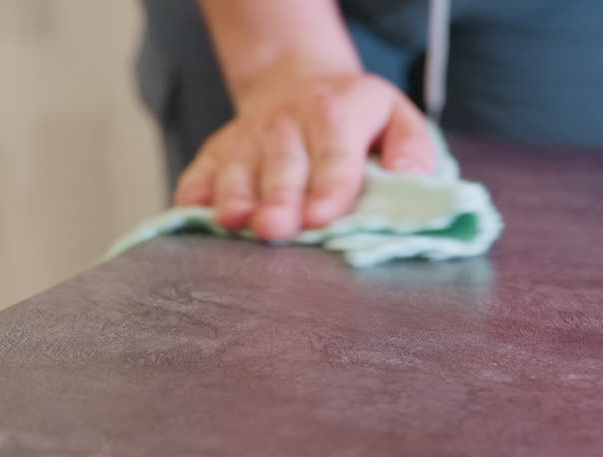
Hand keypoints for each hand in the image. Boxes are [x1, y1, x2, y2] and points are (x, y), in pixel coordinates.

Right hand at [174, 62, 436, 241]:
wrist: (296, 81)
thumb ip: (412, 148)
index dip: (329, 186)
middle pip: (283, 164)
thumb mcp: (396, 117)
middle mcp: (288, 122)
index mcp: (336, 113)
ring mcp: (249, 136)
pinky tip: (191, 210)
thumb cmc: (355, 118)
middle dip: (278, 198)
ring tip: (233, 223)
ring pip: (237, 168)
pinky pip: (201, 169)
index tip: (323, 218)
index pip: (335, 152)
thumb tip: (411, 177)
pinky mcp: (218, 149)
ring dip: (233, 197)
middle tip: (275, 229)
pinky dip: (194, 190)